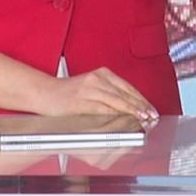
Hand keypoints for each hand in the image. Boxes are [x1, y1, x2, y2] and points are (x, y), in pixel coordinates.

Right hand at [37, 68, 157, 124]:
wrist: (43, 93)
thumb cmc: (67, 94)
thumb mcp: (92, 88)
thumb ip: (109, 95)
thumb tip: (131, 108)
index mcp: (102, 74)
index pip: (128, 88)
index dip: (142, 100)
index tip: (151, 110)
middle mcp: (97, 79)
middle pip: (125, 94)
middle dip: (140, 107)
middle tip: (151, 117)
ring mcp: (89, 89)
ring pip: (116, 101)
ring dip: (131, 112)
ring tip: (142, 119)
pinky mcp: (80, 101)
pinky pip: (102, 109)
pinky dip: (114, 116)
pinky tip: (122, 121)